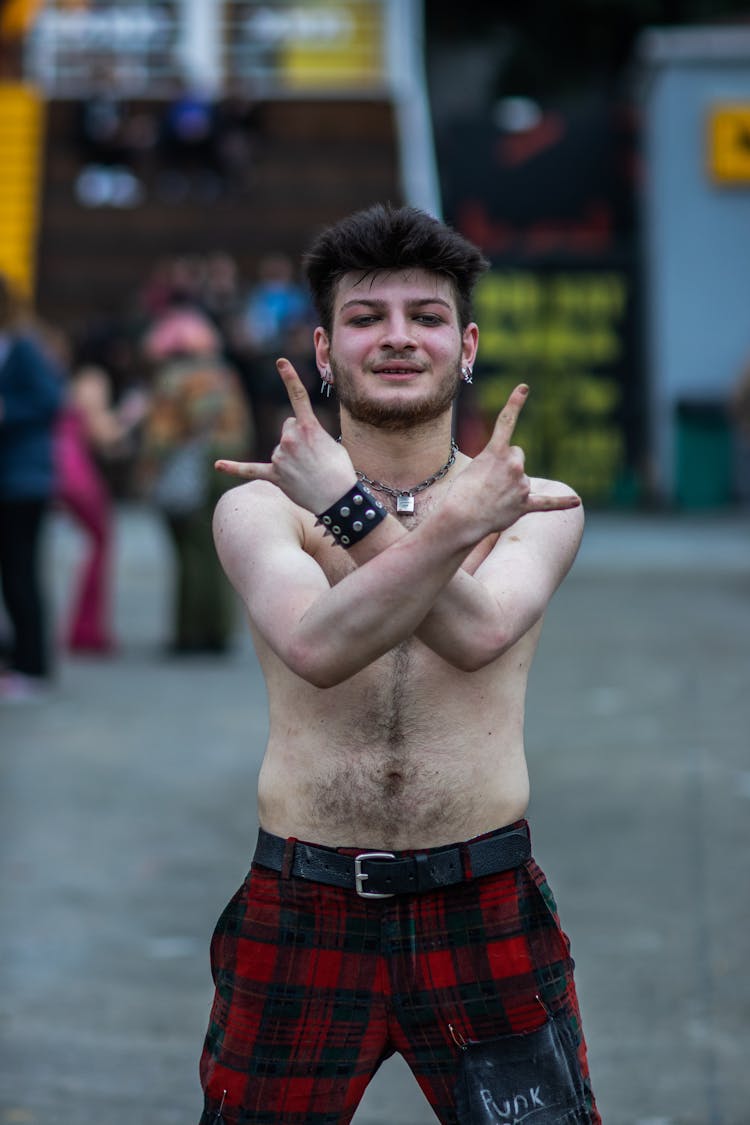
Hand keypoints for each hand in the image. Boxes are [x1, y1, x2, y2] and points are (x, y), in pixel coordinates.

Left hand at [215, 358, 356, 511]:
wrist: (339, 499)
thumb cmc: (340, 471)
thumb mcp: (332, 443)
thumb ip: (312, 434)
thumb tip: (298, 440)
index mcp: (309, 427)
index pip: (298, 397)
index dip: (289, 377)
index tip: (280, 362)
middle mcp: (290, 438)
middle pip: (287, 427)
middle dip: (298, 438)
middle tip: (315, 457)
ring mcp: (280, 457)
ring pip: (280, 448)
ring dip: (292, 458)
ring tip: (308, 472)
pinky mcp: (274, 475)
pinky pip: (250, 469)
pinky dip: (234, 468)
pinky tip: (218, 465)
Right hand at [450, 384, 580, 533]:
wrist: (460, 517)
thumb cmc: (461, 493)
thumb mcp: (472, 467)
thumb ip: (494, 462)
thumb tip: (511, 475)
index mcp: (496, 451)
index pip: (506, 422)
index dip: (515, 403)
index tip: (524, 388)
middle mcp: (514, 465)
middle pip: (518, 455)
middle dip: (507, 465)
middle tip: (488, 481)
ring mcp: (521, 485)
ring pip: (522, 478)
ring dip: (510, 486)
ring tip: (492, 498)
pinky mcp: (525, 504)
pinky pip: (547, 502)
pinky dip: (562, 502)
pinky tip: (576, 501)